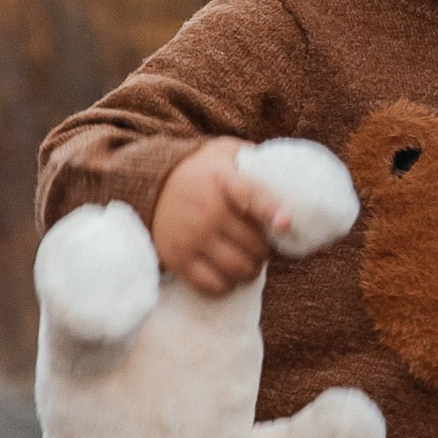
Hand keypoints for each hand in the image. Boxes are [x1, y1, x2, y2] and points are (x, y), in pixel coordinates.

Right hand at [151, 140, 296, 296]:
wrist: (152, 185)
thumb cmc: (201, 172)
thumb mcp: (224, 152)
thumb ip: (253, 158)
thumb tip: (286, 176)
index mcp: (223, 180)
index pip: (251, 196)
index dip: (270, 212)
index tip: (285, 224)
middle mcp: (207, 210)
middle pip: (256, 245)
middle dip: (266, 250)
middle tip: (262, 246)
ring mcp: (191, 236)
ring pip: (239, 269)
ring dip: (251, 270)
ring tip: (249, 261)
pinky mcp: (177, 258)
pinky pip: (213, 285)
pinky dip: (226, 285)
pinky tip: (227, 273)